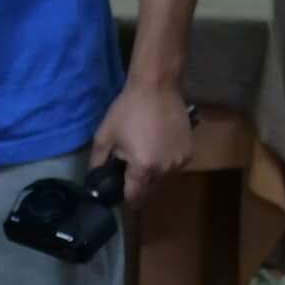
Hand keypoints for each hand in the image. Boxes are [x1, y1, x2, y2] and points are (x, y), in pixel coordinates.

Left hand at [91, 81, 193, 205]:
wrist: (157, 85)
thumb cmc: (128, 109)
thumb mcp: (104, 136)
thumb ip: (97, 163)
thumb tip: (95, 181)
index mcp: (144, 169)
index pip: (134, 198)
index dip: (124, 197)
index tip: (118, 190)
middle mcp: (165, 170)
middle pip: (150, 192)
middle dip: (139, 186)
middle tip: (129, 169)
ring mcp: (180, 162)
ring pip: (163, 180)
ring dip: (153, 174)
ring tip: (145, 153)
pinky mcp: (189, 152)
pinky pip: (173, 166)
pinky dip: (165, 162)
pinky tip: (159, 145)